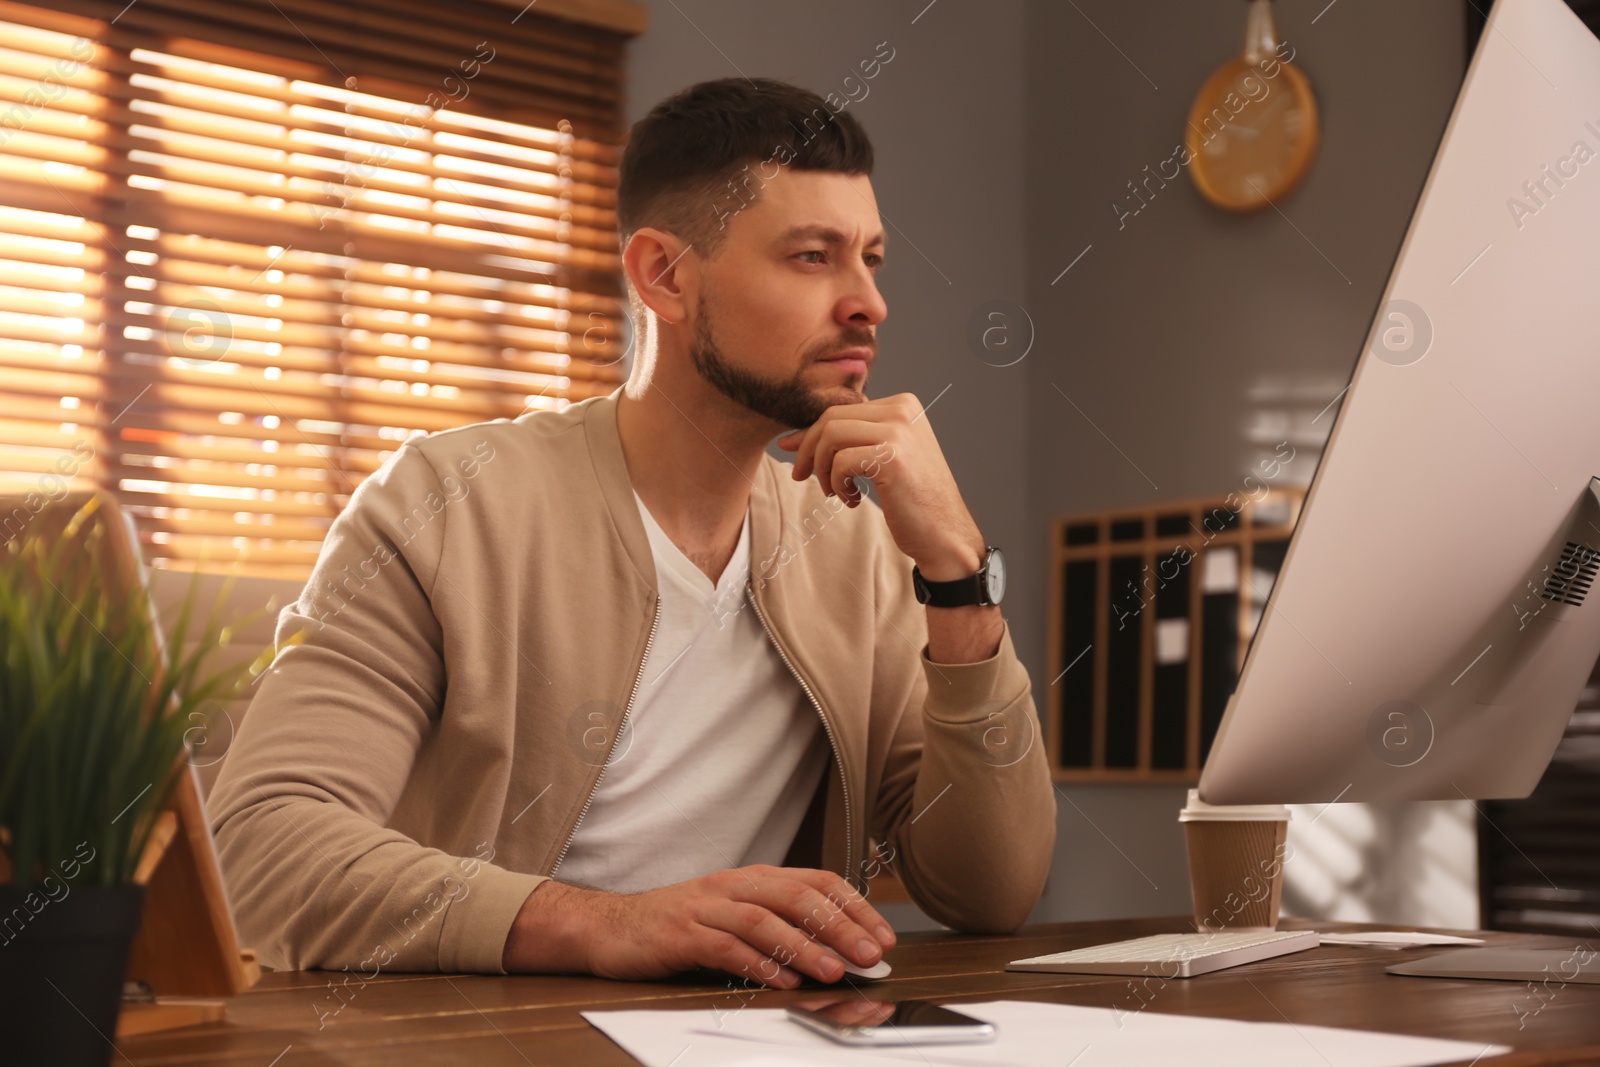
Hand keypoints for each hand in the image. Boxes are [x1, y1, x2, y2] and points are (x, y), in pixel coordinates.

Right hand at [502, 865, 896, 987]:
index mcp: (753, 878)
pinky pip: (725, 946)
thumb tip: (838, 952)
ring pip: (764, 920)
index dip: (854, 906)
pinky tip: (781, 980)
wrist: (611, 927)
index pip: (816, 881)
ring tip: (834, 970)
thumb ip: (780, 928)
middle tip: (871, 955)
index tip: (883, 935)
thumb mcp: (735, 917)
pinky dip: (757, 962)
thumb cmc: (680, 927)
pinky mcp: (681, 933)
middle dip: (840, 926)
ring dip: (804, 945)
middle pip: (797, 896)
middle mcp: (733, 885)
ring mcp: (706, 907)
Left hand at [775, 393, 983, 580]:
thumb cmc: (912, 499)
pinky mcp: (891, 457)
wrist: (945, 534)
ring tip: (836, 492)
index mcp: (904, 404)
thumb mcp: (880, 459)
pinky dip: (836, 484)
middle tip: (803, 478)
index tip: (800, 461)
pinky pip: (840, 462)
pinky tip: (852, 500)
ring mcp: (899, 432)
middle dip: (809, 450)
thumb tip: (788, 441)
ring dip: (822, 469)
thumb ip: (846, 441)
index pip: (842, 410)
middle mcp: (903, 410)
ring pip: (830, 437)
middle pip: (831, 418)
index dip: (812, 435)